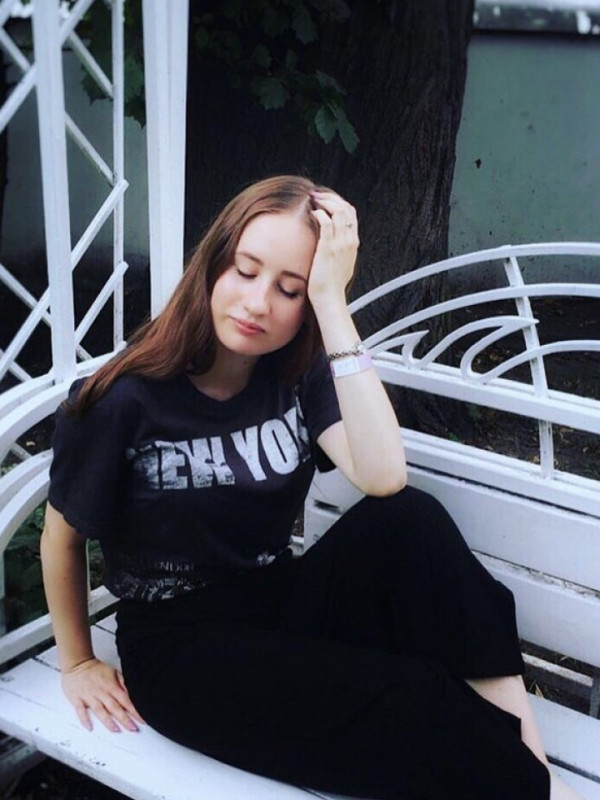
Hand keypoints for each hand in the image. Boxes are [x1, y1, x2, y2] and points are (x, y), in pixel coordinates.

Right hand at [61, 657, 144, 732]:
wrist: (77, 663)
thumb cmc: (96, 669)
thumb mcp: (113, 672)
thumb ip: (123, 683)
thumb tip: (132, 693)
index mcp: (111, 686)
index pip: (126, 700)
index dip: (134, 711)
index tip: (141, 719)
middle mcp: (101, 692)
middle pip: (115, 707)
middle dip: (125, 719)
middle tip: (133, 728)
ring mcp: (89, 696)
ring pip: (100, 710)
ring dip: (108, 721)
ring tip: (116, 730)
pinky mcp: (77, 699)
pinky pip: (80, 710)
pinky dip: (85, 719)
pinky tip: (89, 727)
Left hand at [308, 190, 358, 306]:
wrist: (330, 299)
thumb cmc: (331, 285)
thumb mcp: (340, 264)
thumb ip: (340, 251)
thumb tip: (331, 243)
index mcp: (353, 243)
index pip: (351, 214)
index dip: (338, 202)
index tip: (324, 200)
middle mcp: (349, 241)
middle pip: (347, 208)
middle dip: (331, 197)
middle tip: (316, 195)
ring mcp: (340, 244)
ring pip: (339, 211)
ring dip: (325, 201)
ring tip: (313, 200)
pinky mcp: (328, 248)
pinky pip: (326, 223)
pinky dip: (320, 213)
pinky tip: (312, 213)